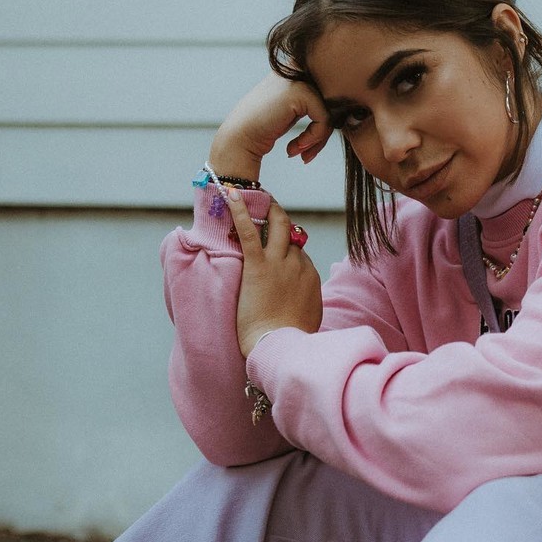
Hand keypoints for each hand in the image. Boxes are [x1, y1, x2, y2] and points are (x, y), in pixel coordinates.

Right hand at [210, 72, 333, 181]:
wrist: (239, 138)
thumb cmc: (263, 129)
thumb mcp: (292, 111)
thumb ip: (314, 104)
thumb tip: (347, 110)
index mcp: (295, 69)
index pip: (329, 93)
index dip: (324, 123)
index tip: (309, 145)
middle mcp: (297, 68)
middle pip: (332, 101)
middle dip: (323, 132)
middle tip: (308, 153)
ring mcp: (298, 77)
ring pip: (330, 111)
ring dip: (319, 138)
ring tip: (301, 152)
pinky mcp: (300, 92)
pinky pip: (324, 118)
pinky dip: (314, 138)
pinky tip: (294, 148)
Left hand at [226, 193, 322, 357]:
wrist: (280, 347)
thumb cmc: (291, 340)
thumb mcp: (307, 319)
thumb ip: (305, 304)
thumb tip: (300, 305)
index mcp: (310, 277)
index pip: (298, 252)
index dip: (286, 248)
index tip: (275, 245)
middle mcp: (298, 264)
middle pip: (291, 233)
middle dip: (281, 219)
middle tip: (270, 208)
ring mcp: (279, 263)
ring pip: (277, 225)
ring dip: (267, 209)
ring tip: (254, 195)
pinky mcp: (258, 266)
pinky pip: (250, 231)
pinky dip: (240, 211)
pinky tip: (231, 195)